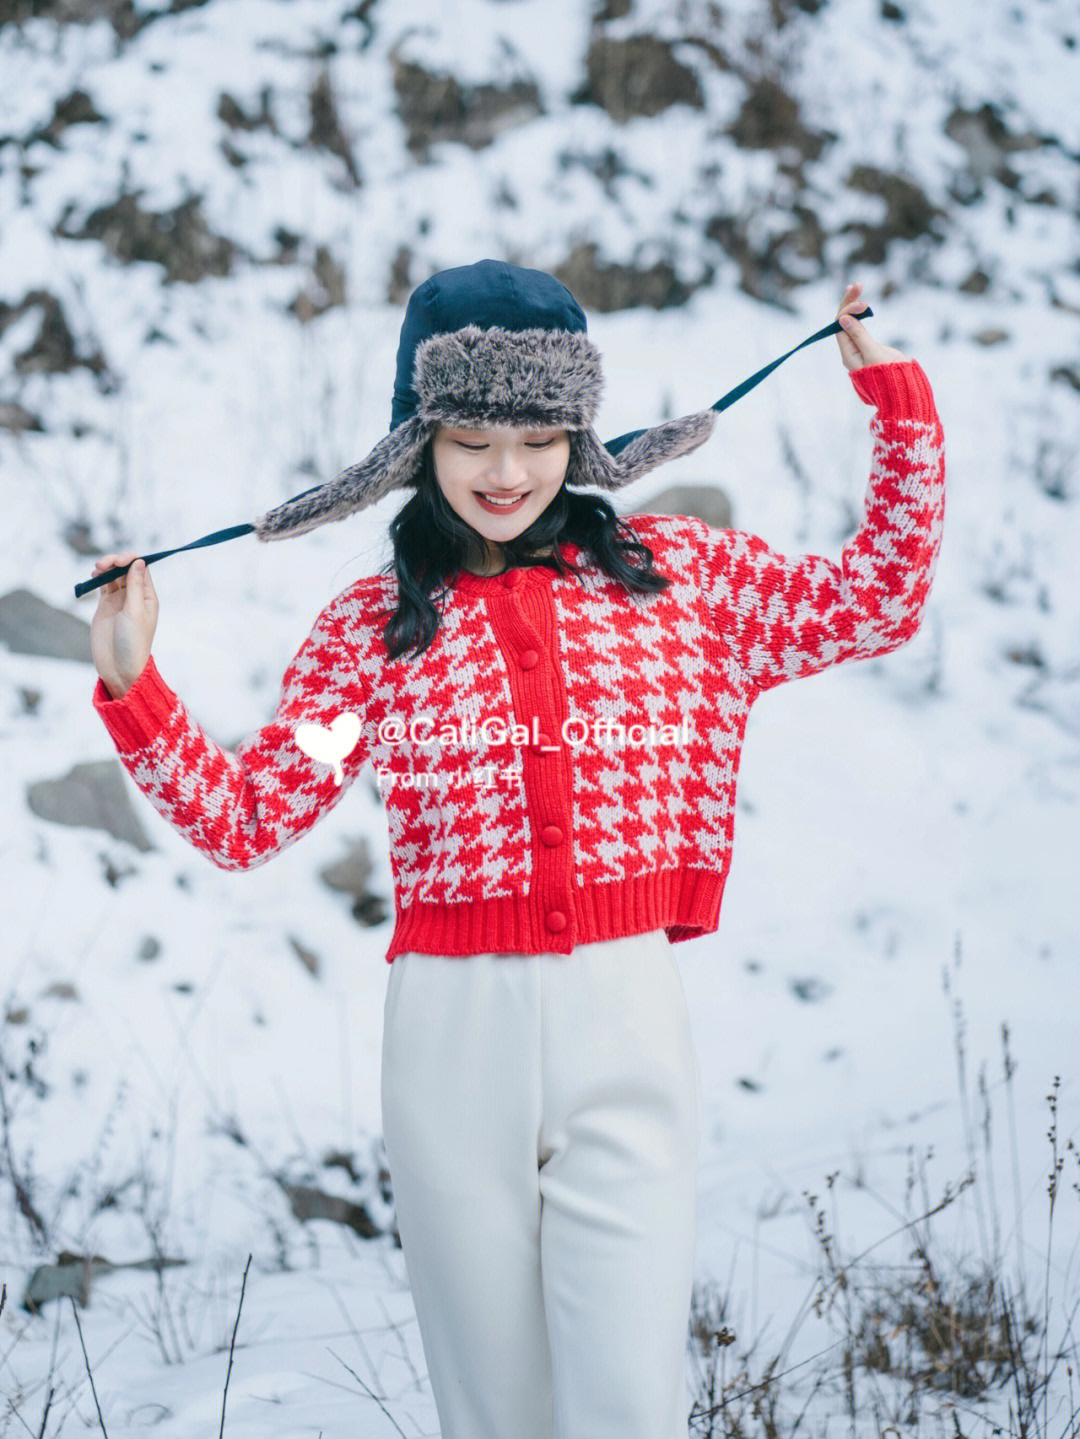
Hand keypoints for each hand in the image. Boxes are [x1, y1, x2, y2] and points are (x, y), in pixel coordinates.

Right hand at [90, 550, 158, 697]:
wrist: (118, 666)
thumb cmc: (132, 642)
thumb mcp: (135, 612)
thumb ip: (136, 587)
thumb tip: (139, 562)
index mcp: (148, 597)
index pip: (141, 569)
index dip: (131, 559)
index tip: (120, 560)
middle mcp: (135, 596)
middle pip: (126, 569)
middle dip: (116, 561)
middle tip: (104, 564)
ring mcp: (120, 600)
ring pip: (114, 575)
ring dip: (107, 567)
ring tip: (97, 568)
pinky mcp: (106, 606)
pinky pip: (104, 585)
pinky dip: (99, 577)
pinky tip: (94, 575)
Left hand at [836, 282, 909, 370]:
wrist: (902, 390)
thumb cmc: (888, 376)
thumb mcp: (873, 355)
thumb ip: (859, 336)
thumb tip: (843, 319)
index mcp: (848, 354)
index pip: (840, 325)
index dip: (848, 309)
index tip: (864, 302)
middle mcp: (851, 350)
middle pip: (843, 322)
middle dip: (849, 303)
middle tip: (858, 284)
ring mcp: (859, 348)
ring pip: (851, 323)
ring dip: (853, 305)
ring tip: (857, 287)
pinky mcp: (869, 347)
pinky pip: (859, 327)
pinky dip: (860, 315)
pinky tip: (862, 305)